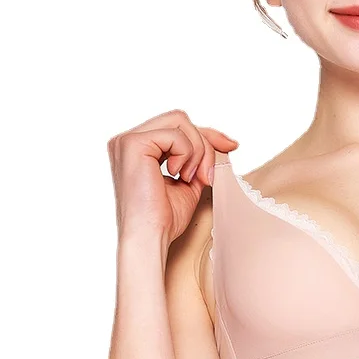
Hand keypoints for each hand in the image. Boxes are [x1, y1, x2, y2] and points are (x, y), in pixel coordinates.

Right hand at [107, 108, 238, 245]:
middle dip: (203, 144)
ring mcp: (127, 141)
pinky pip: (176, 134)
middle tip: (205, 176)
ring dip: (197, 150)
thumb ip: (199, 157)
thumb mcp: (190, 179)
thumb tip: (225, 140)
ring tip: (191, 177)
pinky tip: (178, 175)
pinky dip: (187, 154)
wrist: (150, 238)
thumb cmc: (165, 218)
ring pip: (180, 122)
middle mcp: (127, 140)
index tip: (231, 145)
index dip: (206, 134)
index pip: (177, 127)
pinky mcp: (132, 144)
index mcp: (137, 148)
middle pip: (180, 120)